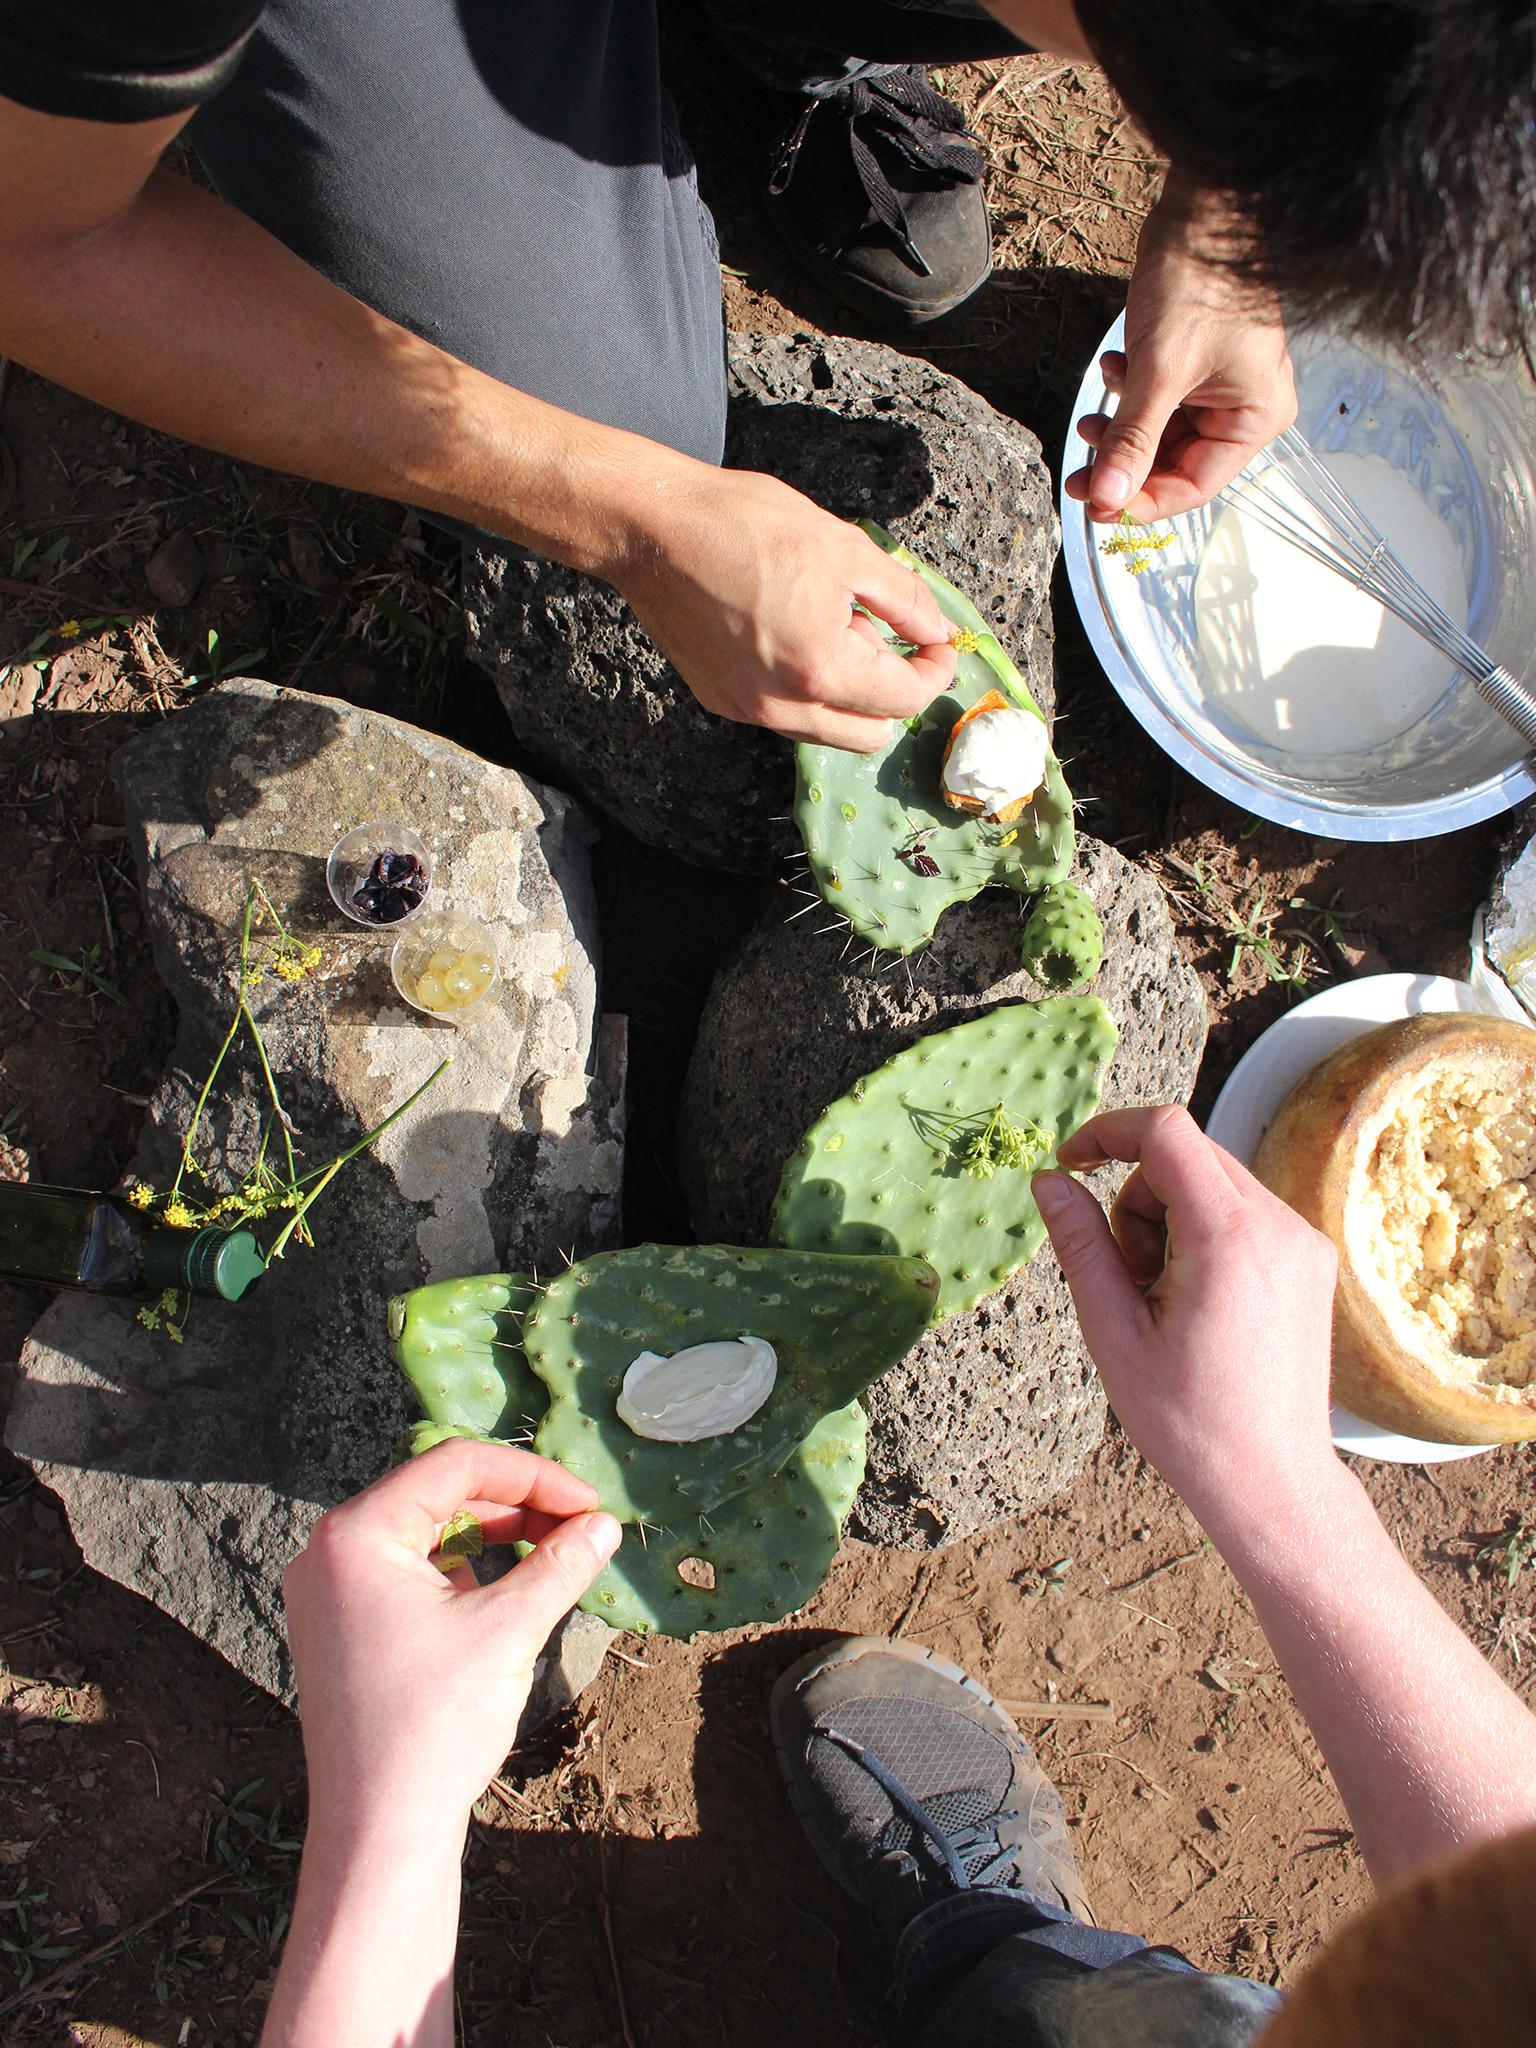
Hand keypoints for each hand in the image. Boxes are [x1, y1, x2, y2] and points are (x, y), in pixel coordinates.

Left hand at [283, 1440, 621, 1843]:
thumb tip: (604, 1525)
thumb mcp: (508, 1630)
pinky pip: (408, 1576)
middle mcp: (330, 1554)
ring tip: (555, 1556)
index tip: (590, 1504)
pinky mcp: (342, 1633)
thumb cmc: (433, 1726)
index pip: (455, 1466)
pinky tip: (507, 1596)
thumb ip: (559, 1564)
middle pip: (438, 1495)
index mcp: (355, 1535)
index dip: (533, 1476)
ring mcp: (330, 1596)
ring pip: (425, 1536)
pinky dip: (462, 1574)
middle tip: (581, 1528)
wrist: (379, 1835)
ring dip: (493, 1537)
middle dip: (516, 1505)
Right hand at [616, 463, 956, 750]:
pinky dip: (805, 687)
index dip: (934, 669)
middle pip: (870, 734)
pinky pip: (785, 714)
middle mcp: (782, 705)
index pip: (905, 699)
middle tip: (884, 635)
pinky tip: (791, 632)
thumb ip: (902, 598)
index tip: (936, 642)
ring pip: (826, 729)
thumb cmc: (743, 525)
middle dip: (893, 692)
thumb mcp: (843, 548)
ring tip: (830, 626)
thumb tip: (937, 631)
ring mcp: (747, 709)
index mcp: (820, 667)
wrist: (653, 530)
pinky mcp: (720, 700)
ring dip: (848, 692)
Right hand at [1031, 1104, 1337, 1536]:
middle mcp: (1279, 1225)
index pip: (1166, 1131)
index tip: (1071, 1165)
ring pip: (1213, 1180)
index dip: (1108, 1133)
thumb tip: (1048, 1181)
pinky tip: (1196, 1300)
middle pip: (1187, 1154)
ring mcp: (1303, 1240)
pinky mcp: (1311, 1259)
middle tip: (1128, 1276)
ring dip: (1171, 1217)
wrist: (1271, 1481)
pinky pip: (1243, 1210)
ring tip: (1163, 1298)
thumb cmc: (1188, 1420)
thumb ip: (1080, 1244)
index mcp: (1228, 1238)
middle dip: (1138, 1195)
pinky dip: (1205, 1233)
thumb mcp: (1113, 1331)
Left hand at [1064, 178, 1296, 523]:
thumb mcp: (1159, 373)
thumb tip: (1109, 497)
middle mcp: (1246, 407)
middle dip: (1125, 462)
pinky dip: (1132, 392)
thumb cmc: (1202, 281)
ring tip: (1092, 419)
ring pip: (1162, 431)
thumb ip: (1133, 440)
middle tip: (1080, 472)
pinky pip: (1160, 397)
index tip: (1097, 505)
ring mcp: (1222, 384)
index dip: (1142, 501)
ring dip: (1123, 427)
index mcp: (1256, 419)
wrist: (1206, 206)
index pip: (1194, 486)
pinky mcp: (1197, 360)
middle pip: (1176, 462)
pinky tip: (1115, 368)